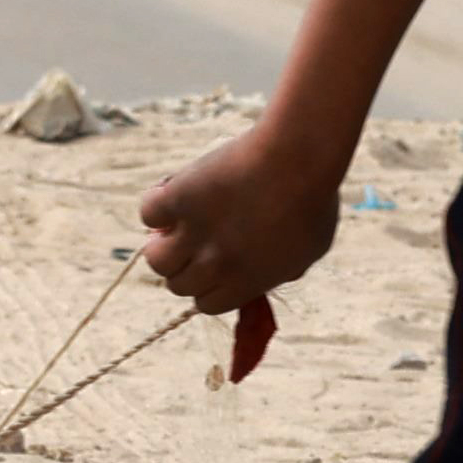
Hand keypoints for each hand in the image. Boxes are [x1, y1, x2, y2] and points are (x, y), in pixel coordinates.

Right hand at [132, 128, 351, 380]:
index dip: (207, 285)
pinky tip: (173, 190)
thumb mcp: (311, 248)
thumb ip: (288, 269)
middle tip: (193, 239)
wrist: (298, 156)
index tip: (211, 264)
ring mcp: (195, 233)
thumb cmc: (313, 196)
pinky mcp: (179, 199)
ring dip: (162, 242)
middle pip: (178, 284)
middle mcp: (215, 266)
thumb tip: (273, 278)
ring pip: (156, 258)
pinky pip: (148, 213)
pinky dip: (157, 203)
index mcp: (246, 283)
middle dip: (185, 264)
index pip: (207, 305)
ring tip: (176, 222)